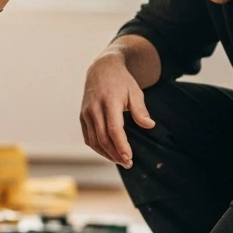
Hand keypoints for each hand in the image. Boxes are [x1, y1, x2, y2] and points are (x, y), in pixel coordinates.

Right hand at [80, 52, 153, 167]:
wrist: (102, 69)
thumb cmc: (122, 82)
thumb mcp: (135, 92)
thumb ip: (141, 110)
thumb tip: (150, 126)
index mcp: (109, 102)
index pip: (114, 130)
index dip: (121, 146)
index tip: (129, 158)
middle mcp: (94, 109)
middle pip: (103, 139)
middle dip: (115, 154)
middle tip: (128, 163)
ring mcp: (86, 113)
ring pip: (94, 141)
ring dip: (106, 154)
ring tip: (119, 160)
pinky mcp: (82, 116)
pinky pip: (88, 137)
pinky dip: (97, 148)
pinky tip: (108, 153)